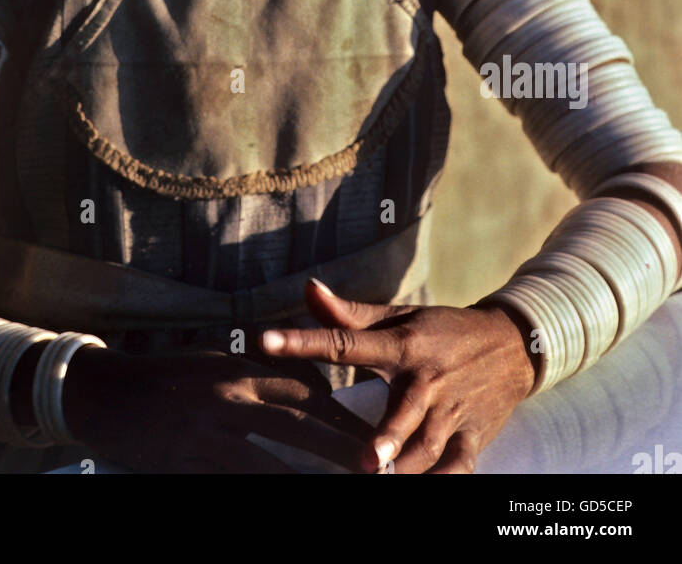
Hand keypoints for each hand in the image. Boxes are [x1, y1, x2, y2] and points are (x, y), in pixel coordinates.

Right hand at [62, 344, 380, 473]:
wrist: (103, 392)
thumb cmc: (165, 379)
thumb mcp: (214, 365)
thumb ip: (258, 378)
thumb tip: (310, 391)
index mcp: (238, 368)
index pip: (302, 387)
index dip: (338, 413)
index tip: (370, 434)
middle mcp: (227, 396)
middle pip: (296, 422)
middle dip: (339, 446)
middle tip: (376, 466)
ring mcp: (204, 431)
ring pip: (266, 463)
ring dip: (305, 482)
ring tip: (338, 492)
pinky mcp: (183, 461)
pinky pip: (228, 484)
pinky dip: (255, 494)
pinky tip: (278, 499)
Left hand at [257, 280, 536, 473]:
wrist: (512, 345)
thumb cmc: (441, 330)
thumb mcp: (398, 316)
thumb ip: (349, 313)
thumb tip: (308, 288)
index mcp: (402, 344)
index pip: (346, 341)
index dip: (305, 340)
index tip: (265, 341)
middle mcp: (427, 380)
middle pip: (403, 411)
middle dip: (387, 436)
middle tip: (364, 458)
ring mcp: (452, 412)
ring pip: (429, 447)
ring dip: (408, 466)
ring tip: (381, 479)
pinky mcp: (472, 437)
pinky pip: (458, 468)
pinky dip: (444, 482)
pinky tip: (426, 489)